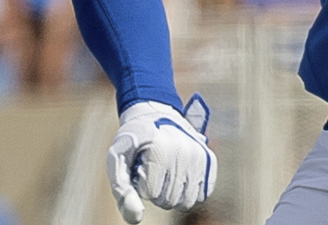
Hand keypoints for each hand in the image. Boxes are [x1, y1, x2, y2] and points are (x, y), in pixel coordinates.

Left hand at [106, 93, 216, 222]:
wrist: (155, 113)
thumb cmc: (133, 141)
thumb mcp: (117, 161)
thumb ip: (122, 191)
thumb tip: (137, 218)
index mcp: (160, 149)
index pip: (150, 193)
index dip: (139, 184)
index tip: (138, 165)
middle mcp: (185, 151)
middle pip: (169, 200)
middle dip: (155, 192)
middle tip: (150, 169)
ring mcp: (200, 155)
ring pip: (187, 202)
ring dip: (172, 194)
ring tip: (165, 173)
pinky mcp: (210, 160)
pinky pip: (203, 194)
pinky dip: (189, 191)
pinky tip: (179, 175)